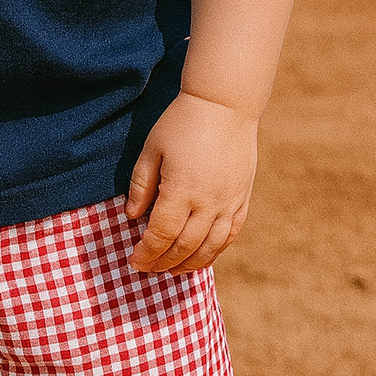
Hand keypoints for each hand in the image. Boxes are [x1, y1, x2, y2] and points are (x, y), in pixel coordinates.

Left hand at [125, 92, 257, 273]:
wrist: (224, 104)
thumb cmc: (181, 122)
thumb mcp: (151, 148)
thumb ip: (141, 184)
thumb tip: (132, 217)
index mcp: (181, 191)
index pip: (160, 235)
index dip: (146, 252)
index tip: (134, 261)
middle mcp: (207, 203)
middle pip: (184, 247)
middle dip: (163, 263)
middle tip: (148, 270)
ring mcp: (228, 203)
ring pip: (210, 248)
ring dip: (189, 264)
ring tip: (172, 271)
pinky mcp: (242, 198)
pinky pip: (230, 235)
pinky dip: (216, 251)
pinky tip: (203, 256)